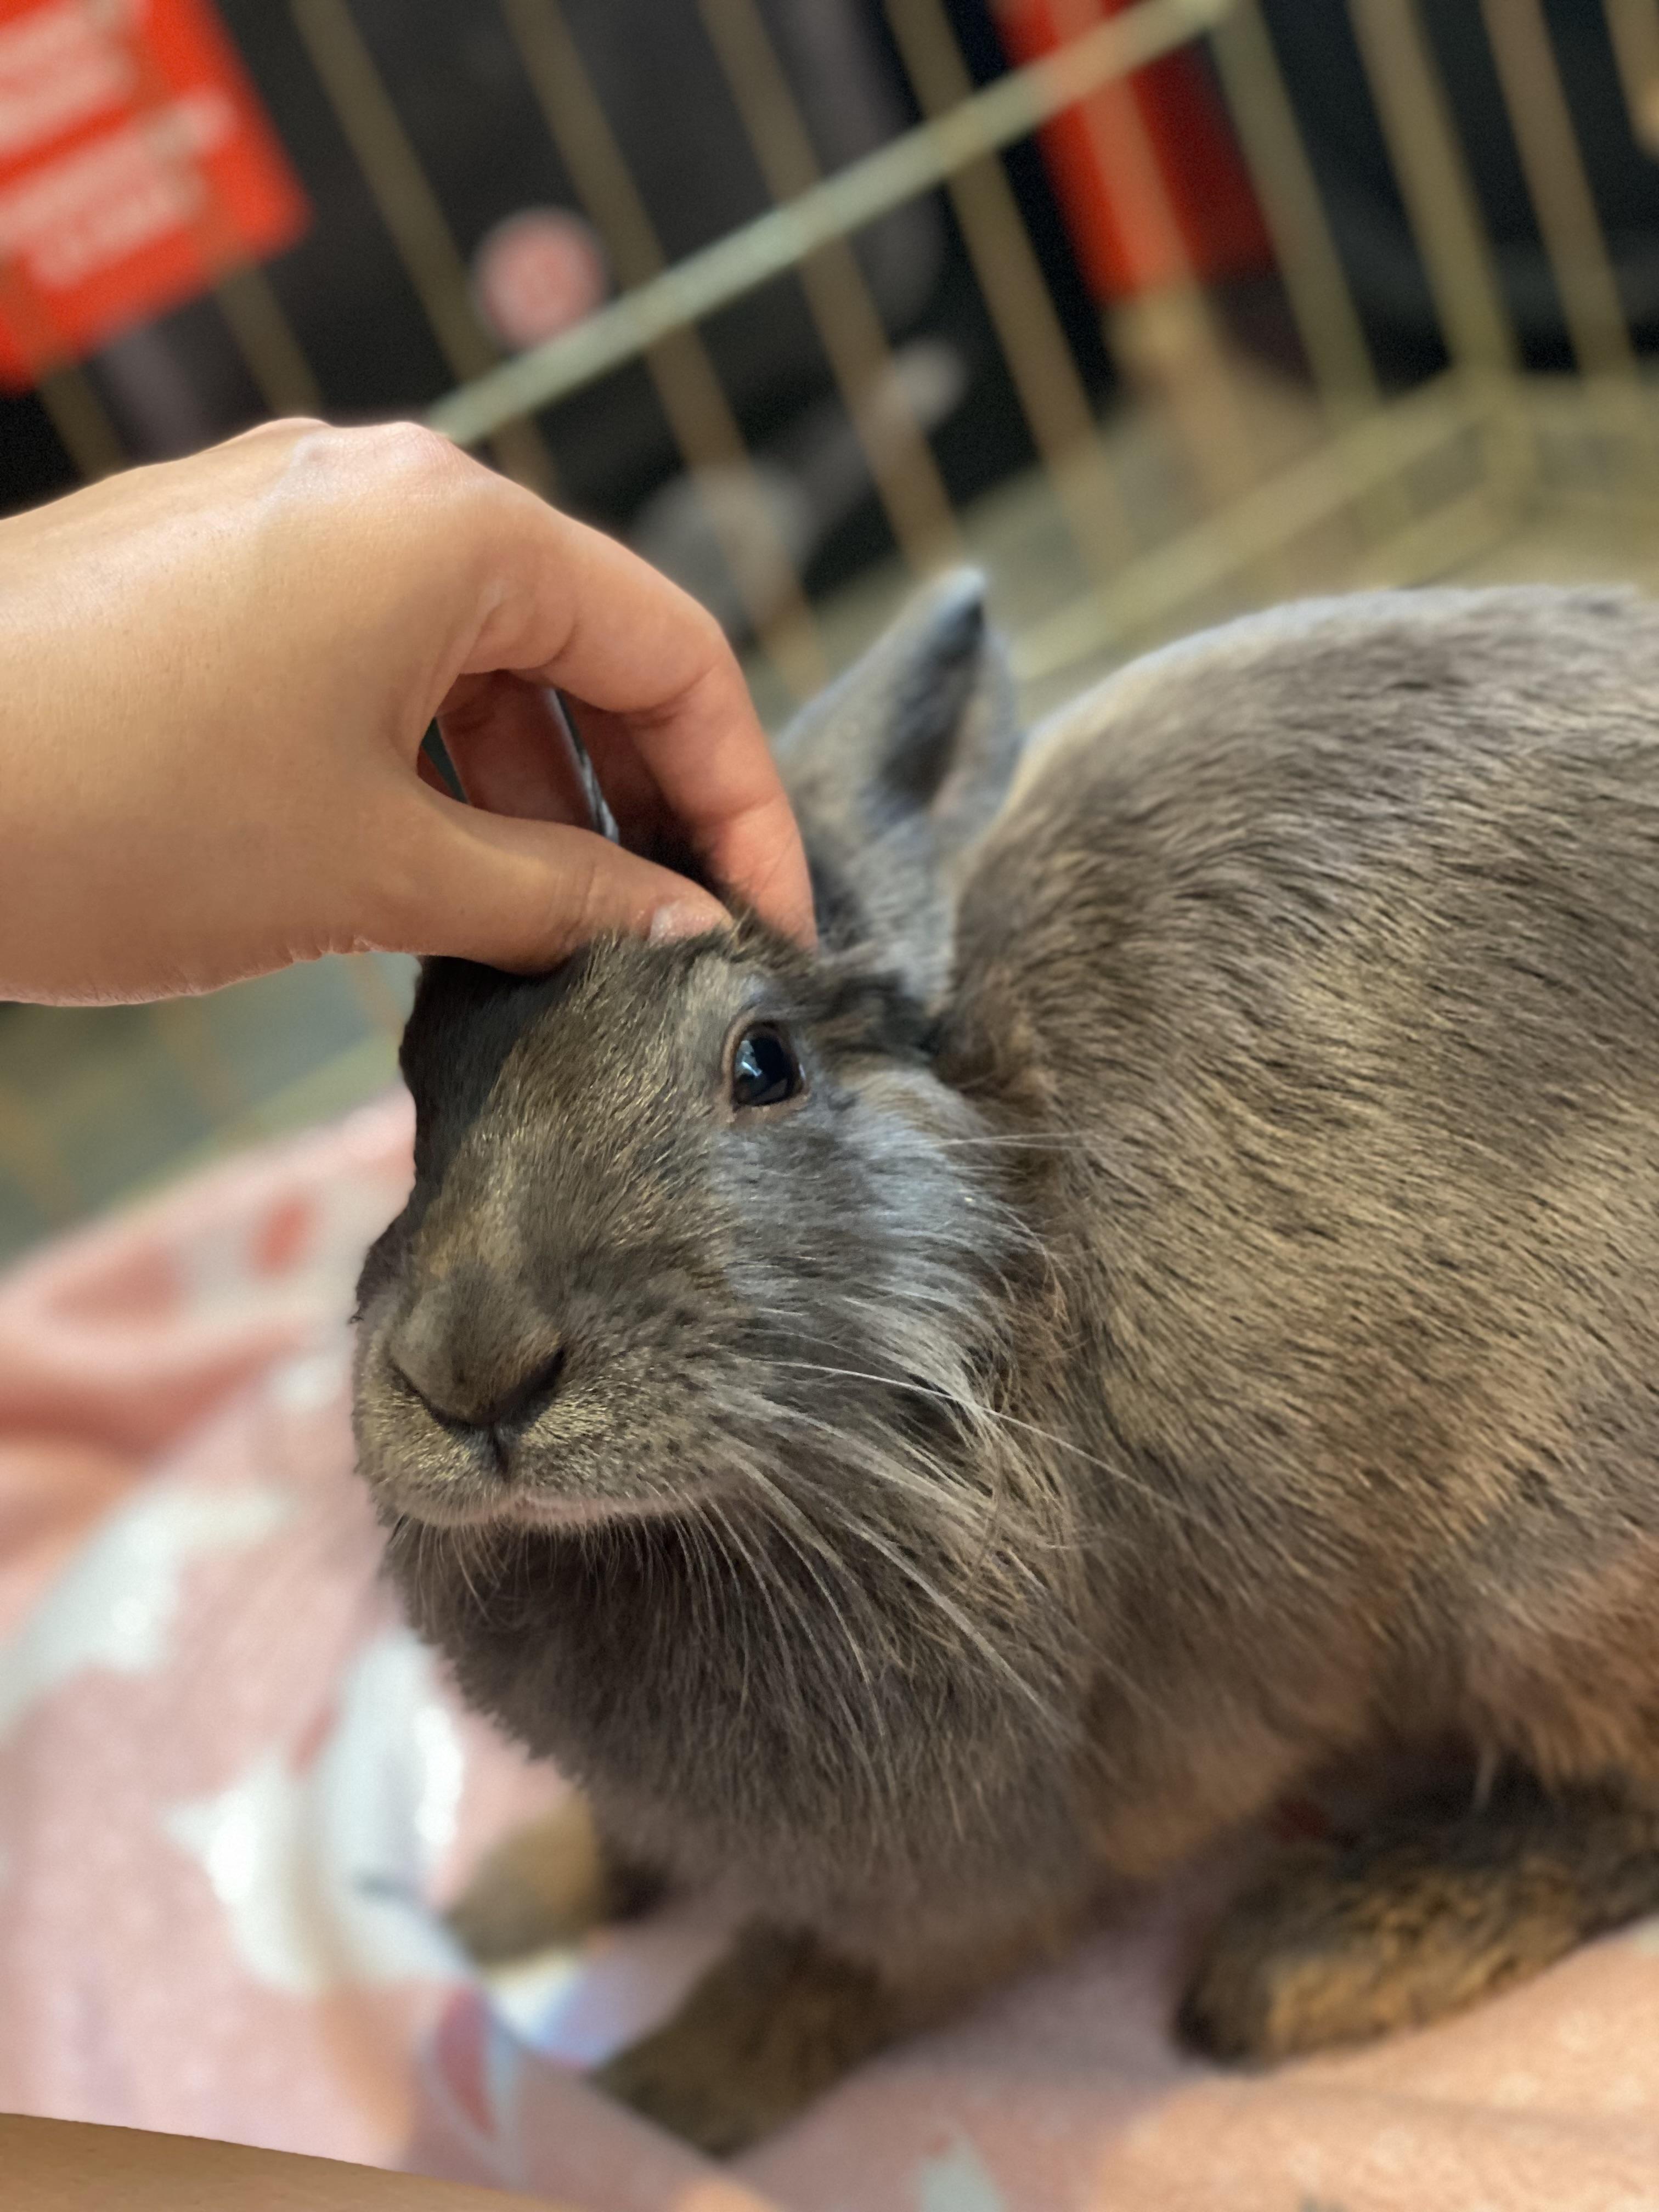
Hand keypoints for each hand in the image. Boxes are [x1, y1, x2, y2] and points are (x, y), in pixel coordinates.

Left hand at [0, 419, 814, 1003]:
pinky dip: (437, 767)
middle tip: (681, 935)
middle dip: (645, 798)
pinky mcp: (221, 576)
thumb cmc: (116, 814)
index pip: (672, 652)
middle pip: (583, 646)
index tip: (771, 921)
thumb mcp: (375, 871)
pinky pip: (383, 663)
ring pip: (479, 661)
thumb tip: (686, 930)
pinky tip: (452, 875)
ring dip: (538, 796)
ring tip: (566, 932)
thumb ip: (561, 897)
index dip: (744, 799)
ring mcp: (292, 523)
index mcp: (452, 526)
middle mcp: (383, 490)